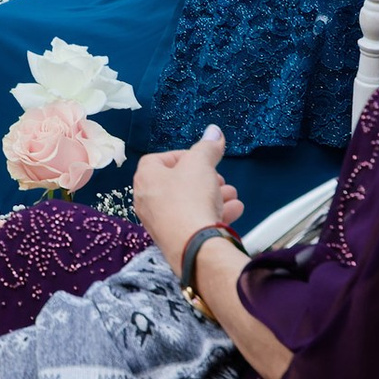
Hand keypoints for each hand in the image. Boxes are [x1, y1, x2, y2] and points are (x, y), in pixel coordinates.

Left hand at [132, 126, 243, 270]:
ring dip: (213, 197)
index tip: (203, 159)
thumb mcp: (201, 163)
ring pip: (189, 204)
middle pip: (178, 183)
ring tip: (232, 195)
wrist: (195, 247)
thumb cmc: (190, 199)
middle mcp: (147, 200)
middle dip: (204, 179)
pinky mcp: (175, 240)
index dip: (184, 156)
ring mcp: (160, 223)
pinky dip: (212, 215)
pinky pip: (193, 222)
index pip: (160, 159)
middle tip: (219, 179)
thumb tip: (214, 131)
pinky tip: (233, 212)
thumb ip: (208, 146)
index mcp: (145, 178)